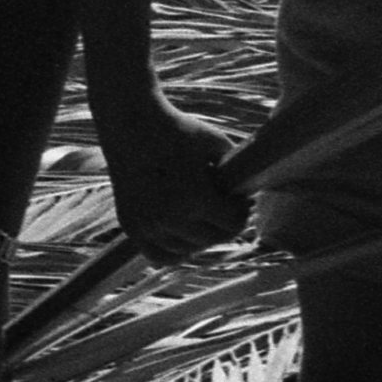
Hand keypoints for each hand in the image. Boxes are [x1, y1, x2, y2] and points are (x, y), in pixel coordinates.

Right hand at [100, 113, 248, 259]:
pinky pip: (159, 256)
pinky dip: (175, 250)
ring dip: (200, 236)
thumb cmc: (177, 131)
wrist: (131, 125)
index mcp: (195, 199)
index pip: (233, 224)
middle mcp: (170, 219)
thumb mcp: (216, 144)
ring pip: (188, 250)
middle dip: (225, 222)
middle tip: (226, 206)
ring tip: (203, 214)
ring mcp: (148, 226)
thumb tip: (250, 191)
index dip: (242, 211)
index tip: (241, 199)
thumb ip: (236, 171)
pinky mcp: (131, 227)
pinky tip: (184, 234)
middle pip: (213, 238)